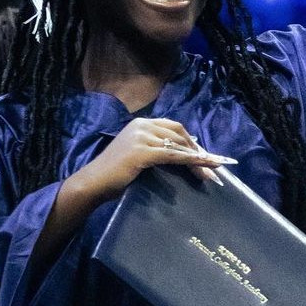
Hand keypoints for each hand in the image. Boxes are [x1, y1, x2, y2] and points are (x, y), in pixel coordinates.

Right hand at [67, 117, 235, 205]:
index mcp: (141, 123)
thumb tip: (180, 155)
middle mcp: (142, 125)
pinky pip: (173, 155)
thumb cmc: (114, 173)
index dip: (191, 141)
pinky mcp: (143, 152)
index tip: (204, 155)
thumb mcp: (137, 154)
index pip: (174, 127)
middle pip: (179, 133)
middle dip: (198, 149)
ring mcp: (142, 137)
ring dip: (198, 158)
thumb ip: (155, 149)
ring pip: (179, 145)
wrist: (94, 182)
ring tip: (211, 170)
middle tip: (211, 165)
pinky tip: (201, 167)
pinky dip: (190, 161)